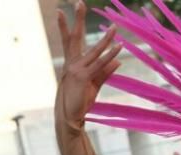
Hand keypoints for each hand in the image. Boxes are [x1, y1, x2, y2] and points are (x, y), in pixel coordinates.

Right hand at [56, 1, 121, 133]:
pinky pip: (100, 65)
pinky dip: (110, 56)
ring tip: (115, 28)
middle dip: (77, 20)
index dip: (65, 25)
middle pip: (75, 37)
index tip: (61, 11)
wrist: (70, 116)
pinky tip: (118, 48)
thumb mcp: (93, 85)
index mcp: (71, 63)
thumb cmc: (79, 101)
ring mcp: (76, 70)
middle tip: (79, 2)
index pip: (68, 40)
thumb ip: (105, 72)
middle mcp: (72, 63)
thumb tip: (118, 61)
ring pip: (94, 51)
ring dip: (106, 39)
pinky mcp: (83, 78)